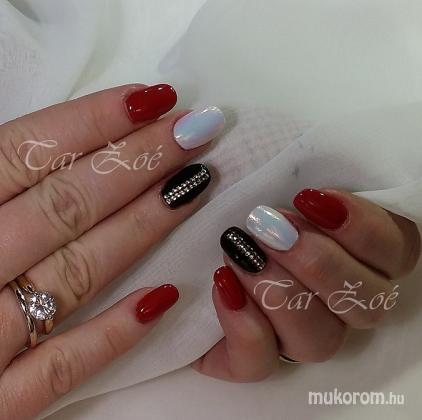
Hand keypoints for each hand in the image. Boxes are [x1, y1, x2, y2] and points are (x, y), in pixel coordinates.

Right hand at [0, 83, 224, 418]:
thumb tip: (46, 145)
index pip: (27, 153)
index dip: (95, 121)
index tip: (154, 99)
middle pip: (66, 203)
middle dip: (137, 162)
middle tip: (193, 133)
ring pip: (77, 272)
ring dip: (143, 226)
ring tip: (195, 186)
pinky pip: (64, 366)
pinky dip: (114, 333)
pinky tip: (165, 296)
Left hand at [193, 189, 420, 380]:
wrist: (183, 230)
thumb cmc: (230, 194)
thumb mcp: (263, 170)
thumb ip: (299, 168)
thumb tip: (292, 170)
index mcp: (354, 254)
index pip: (395, 252)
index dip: (363, 229)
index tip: (310, 198)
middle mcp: (333, 301)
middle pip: (366, 305)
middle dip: (319, 263)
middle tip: (268, 225)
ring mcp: (293, 332)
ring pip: (319, 341)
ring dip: (281, 293)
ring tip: (239, 253)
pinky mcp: (248, 353)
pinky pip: (259, 363)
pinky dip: (244, 327)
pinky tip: (223, 285)